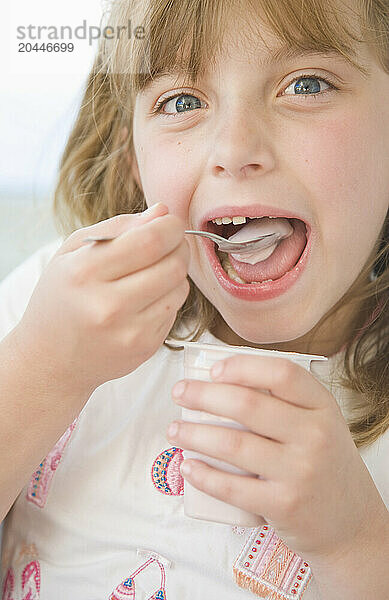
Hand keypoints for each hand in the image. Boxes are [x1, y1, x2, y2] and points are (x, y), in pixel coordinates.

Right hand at [13, 203, 189, 396]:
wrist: (50, 360)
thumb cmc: (61, 298)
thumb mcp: (73, 252)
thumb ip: (118, 227)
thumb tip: (163, 212)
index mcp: (84, 273)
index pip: (150, 241)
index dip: (170, 226)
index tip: (170, 223)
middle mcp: (108, 306)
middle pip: (173, 265)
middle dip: (179, 247)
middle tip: (169, 244)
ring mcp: (129, 332)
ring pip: (180, 288)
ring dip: (175, 273)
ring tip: (152, 273)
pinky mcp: (145, 348)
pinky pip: (175, 310)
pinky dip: (168, 298)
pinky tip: (146, 299)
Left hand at [166, 354, 387, 560]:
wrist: (351, 524)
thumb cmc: (324, 464)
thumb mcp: (319, 424)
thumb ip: (285, 402)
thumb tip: (223, 380)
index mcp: (322, 407)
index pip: (282, 373)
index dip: (243, 367)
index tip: (213, 370)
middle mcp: (314, 436)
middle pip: (248, 404)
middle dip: (203, 395)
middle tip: (179, 393)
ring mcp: (300, 472)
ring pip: (233, 445)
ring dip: (194, 434)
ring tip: (174, 430)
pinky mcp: (284, 505)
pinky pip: (232, 488)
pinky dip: (203, 476)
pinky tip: (188, 466)